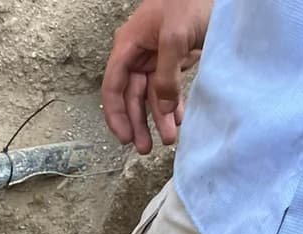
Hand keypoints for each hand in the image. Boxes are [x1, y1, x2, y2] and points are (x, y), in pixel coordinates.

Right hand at [102, 0, 212, 153]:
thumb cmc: (189, 2)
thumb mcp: (175, 37)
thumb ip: (166, 76)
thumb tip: (163, 110)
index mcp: (128, 46)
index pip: (113, 88)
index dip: (116, 115)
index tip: (124, 138)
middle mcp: (138, 55)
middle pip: (132, 97)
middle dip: (139, 124)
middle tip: (145, 148)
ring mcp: (155, 58)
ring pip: (152, 96)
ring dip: (159, 118)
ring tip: (168, 139)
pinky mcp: (173, 60)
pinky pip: (168, 88)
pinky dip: (173, 105)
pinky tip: (177, 120)